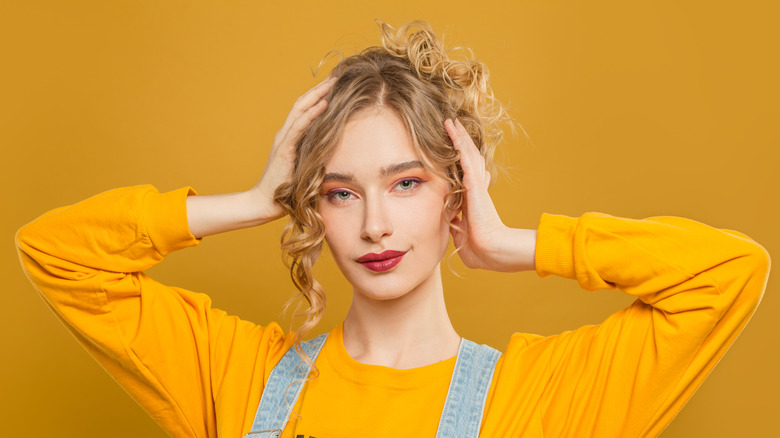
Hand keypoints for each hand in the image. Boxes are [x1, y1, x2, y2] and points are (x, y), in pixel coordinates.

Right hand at [250, 76, 335, 219]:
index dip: (317, 96)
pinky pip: (300, 127)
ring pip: (301, 109)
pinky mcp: (285, 149)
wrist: (266, 202)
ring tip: (332, 83)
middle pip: (302, 103)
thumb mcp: (305, 168)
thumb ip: (315, 156)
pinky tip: (324, 104)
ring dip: (317, 95)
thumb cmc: (286, 189)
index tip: (333, 86)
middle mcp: (285, 134)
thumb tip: (335, 153)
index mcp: (289, 137)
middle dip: (319, 89)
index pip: (304, 110)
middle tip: (335, 76)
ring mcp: (283, 140)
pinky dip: (312, 114)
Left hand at [445, 118, 535, 271]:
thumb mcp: (463, 237)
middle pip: (468, 159)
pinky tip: (451, 127)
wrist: (491, 252)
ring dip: (459, 136)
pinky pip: (465, 156)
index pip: (466, 176)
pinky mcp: (475, 183)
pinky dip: (458, 140)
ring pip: (467, 153)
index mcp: (473, 201)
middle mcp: (476, 189)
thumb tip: (455, 225)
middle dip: (460, 142)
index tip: (454, 152)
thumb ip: (458, 228)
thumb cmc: (480, 251)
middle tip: (452, 126)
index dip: (461, 161)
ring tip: (451, 120)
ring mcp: (476, 184)